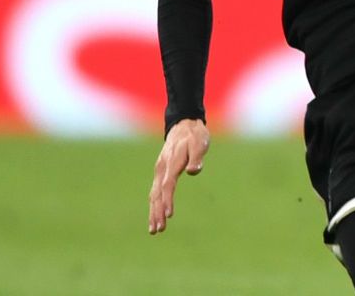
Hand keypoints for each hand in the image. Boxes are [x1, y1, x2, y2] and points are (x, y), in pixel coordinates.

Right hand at [148, 118, 208, 234]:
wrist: (184, 125)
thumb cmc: (195, 136)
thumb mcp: (200, 144)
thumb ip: (197, 158)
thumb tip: (194, 171)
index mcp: (172, 162)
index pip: (168, 184)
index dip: (168, 200)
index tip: (169, 215)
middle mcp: (162, 168)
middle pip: (158, 194)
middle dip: (157, 212)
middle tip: (159, 230)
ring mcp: (159, 170)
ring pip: (154, 195)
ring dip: (154, 212)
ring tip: (155, 230)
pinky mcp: (160, 173)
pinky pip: (155, 192)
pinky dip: (154, 205)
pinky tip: (155, 216)